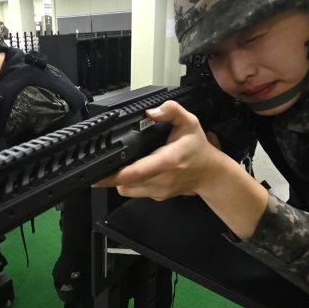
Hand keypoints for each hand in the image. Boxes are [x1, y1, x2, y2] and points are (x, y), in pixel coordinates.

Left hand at [93, 100, 221, 199]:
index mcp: (168, 160)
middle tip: (105, 165)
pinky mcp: (158, 196)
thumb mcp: (189, 122)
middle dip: (111, 176)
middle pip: (126, 183)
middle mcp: (162, 179)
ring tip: (120, 167)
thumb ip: (172, 111)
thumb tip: (151, 112)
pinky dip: (130, 184)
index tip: (99, 174)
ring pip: (127, 190)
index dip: (114, 175)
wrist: (210, 173)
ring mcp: (160, 191)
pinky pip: (135, 193)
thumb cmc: (197, 148)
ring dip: (120, 180)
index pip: (136, 172)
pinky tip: (134, 172)